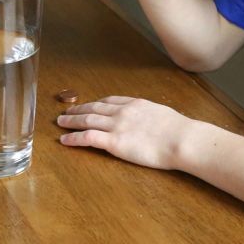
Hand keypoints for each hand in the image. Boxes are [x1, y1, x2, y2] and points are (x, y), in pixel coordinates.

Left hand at [56, 96, 193, 169]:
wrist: (183, 139)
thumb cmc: (180, 132)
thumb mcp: (163, 116)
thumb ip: (150, 117)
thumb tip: (150, 123)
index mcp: (136, 104)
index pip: (109, 101)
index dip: (95, 103)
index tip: (88, 105)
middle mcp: (123, 111)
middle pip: (94, 108)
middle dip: (78, 109)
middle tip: (66, 112)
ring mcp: (117, 126)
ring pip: (87, 120)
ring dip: (71, 121)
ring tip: (60, 122)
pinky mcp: (114, 142)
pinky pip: (88, 137)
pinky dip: (73, 138)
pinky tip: (64, 139)